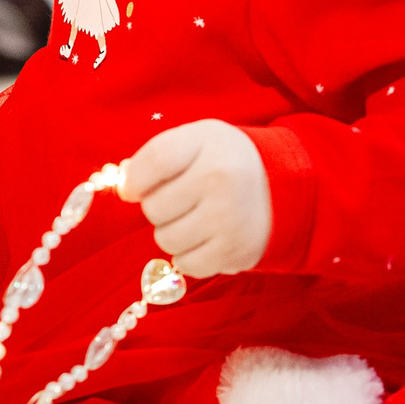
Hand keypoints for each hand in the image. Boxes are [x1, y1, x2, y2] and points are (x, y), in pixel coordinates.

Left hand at [119, 120, 271, 277]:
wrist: (282, 187)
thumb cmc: (224, 160)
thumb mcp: (196, 139)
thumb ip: (156, 155)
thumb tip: (122, 186)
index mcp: (208, 144)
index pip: (154, 162)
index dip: (133, 179)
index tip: (132, 188)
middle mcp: (220, 181)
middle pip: (153, 207)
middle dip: (158, 206)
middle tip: (181, 198)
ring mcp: (228, 220)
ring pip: (165, 239)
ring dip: (172, 231)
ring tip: (195, 216)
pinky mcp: (234, 253)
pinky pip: (185, 265)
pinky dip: (188, 254)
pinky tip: (206, 236)